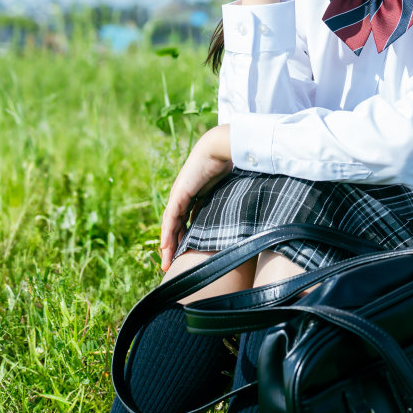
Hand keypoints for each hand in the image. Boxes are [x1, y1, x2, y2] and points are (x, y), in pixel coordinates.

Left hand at [158, 124, 234, 271]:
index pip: (188, 220)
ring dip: (168, 244)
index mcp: (196, 195)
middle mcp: (185, 196)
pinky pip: (171, 217)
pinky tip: (166, 246)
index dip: (186, 237)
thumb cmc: (231, 164)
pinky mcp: (179, 193)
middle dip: (175, 245)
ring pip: (171, 225)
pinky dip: (168, 232)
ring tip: (167, 262)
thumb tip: (246, 216)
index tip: (186, 254)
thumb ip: (229, 203)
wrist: (222, 147)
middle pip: (177, 226)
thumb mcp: (229, 190)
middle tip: (172, 264)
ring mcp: (180, 194)